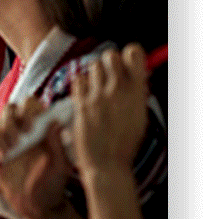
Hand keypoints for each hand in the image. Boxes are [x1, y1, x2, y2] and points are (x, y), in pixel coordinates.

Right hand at [0, 98, 70, 218]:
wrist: (37, 207)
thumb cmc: (52, 185)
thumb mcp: (59, 167)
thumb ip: (58, 145)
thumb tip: (56, 123)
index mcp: (40, 129)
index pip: (30, 104)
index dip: (27, 111)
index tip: (29, 129)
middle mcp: (22, 130)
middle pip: (9, 110)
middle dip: (9, 123)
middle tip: (16, 143)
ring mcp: (7, 140)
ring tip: (6, 155)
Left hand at [71, 44, 148, 178]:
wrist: (107, 165)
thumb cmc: (125, 144)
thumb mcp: (139, 116)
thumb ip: (136, 92)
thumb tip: (133, 73)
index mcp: (137, 92)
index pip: (134, 53)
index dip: (129, 54)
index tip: (127, 63)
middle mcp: (118, 90)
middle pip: (110, 55)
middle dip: (109, 62)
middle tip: (109, 77)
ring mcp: (98, 96)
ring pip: (93, 65)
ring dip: (95, 74)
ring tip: (97, 90)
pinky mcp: (81, 104)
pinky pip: (78, 79)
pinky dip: (81, 85)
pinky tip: (85, 96)